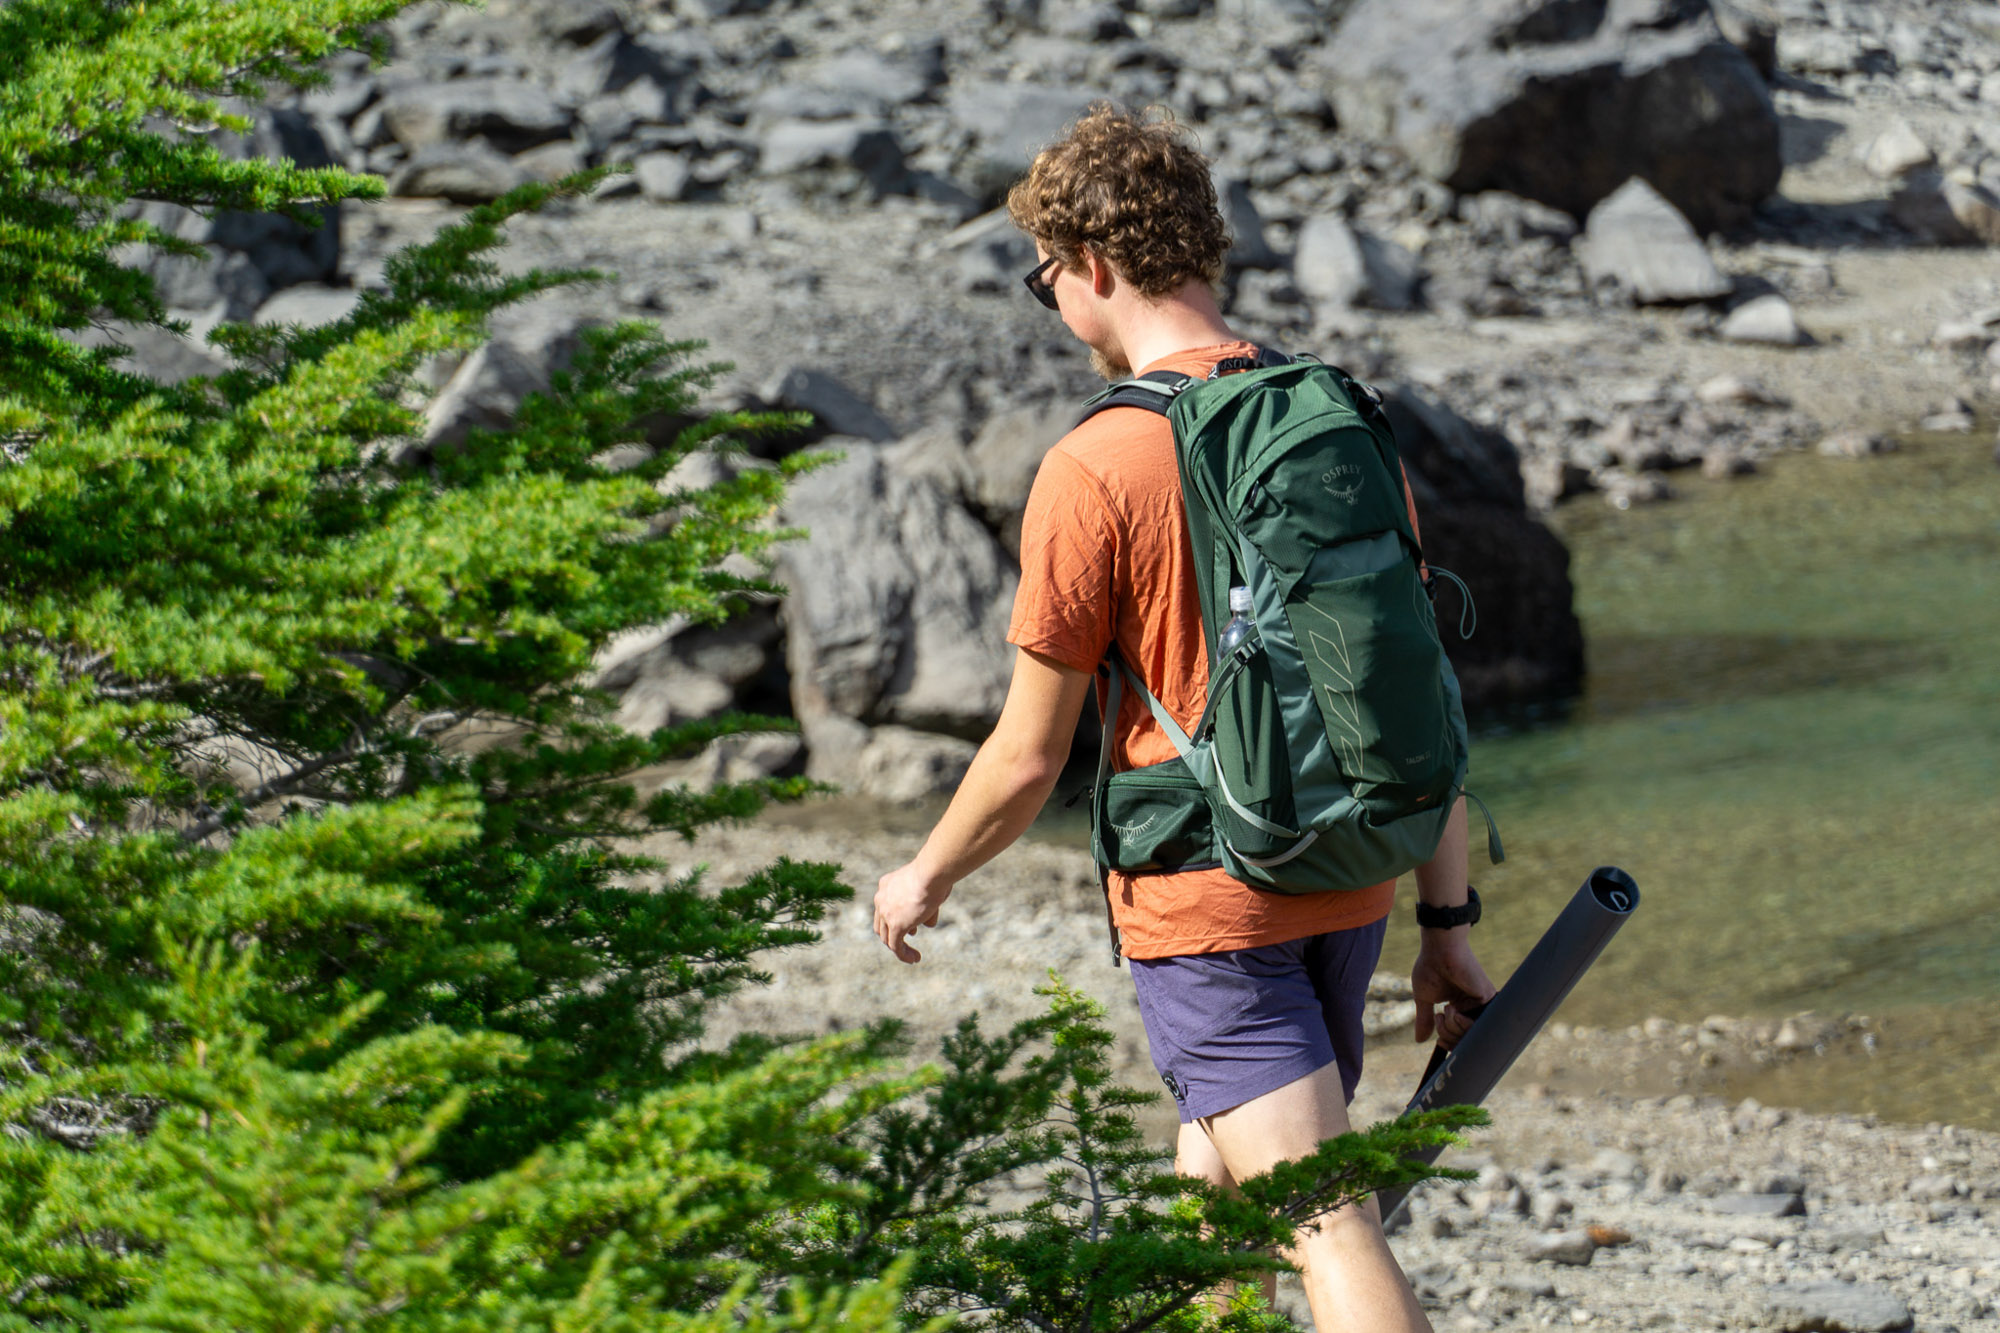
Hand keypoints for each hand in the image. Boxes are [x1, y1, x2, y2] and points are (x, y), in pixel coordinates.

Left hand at [874, 862, 949, 963]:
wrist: (931, 872)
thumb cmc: (935, 874)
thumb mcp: (929, 888)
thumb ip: (925, 905)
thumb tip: (928, 923)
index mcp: (886, 885)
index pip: (885, 907)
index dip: (895, 918)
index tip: (912, 925)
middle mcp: (881, 898)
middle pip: (881, 923)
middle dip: (894, 933)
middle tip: (912, 935)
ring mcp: (886, 913)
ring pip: (887, 937)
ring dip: (899, 947)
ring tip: (913, 955)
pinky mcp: (896, 925)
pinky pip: (896, 946)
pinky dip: (904, 954)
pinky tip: (914, 959)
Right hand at [1411, 930, 1495, 1048]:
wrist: (1438, 950)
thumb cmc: (1430, 968)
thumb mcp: (1424, 999)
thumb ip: (1425, 1019)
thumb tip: (1420, 1040)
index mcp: (1460, 1006)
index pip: (1460, 1036)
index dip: (1450, 1044)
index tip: (1439, 1042)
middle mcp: (1473, 1007)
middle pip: (1465, 1040)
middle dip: (1448, 1036)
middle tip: (1438, 1019)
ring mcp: (1481, 1004)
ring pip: (1470, 1036)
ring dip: (1452, 1029)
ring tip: (1445, 1010)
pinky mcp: (1487, 999)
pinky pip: (1476, 1026)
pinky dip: (1460, 1023)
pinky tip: (1453, 1009)